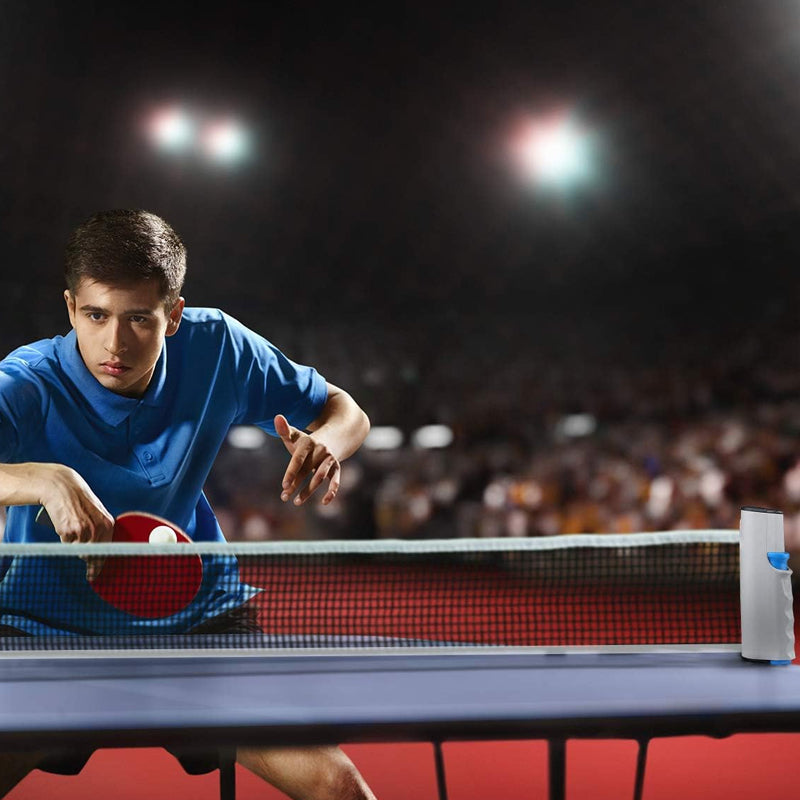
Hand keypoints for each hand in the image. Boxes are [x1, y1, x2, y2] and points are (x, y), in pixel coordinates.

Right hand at [37, 465, 114, 579]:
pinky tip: (65, 526)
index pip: (108, 549)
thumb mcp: (95, 513)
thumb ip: (100, 529)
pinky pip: (66, 543)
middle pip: (93, 555)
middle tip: (90, 576)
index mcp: (108, 523)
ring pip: (79, 550)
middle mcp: (97, 528)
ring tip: (73, 531)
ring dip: (75, 546)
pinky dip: (65, 538)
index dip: (103, 564)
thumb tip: (100, 551)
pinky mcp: (68, 531)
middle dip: (91, 565)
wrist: (62, 487)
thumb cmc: (79, 501)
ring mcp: (83, 530)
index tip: (98, 576)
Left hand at [275, 414, 340, 505]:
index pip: (298, 459)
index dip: (292, 472)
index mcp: (308, 443)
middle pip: (307, 470)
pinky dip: (332, 492)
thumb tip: (276, 416)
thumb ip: (284, 430)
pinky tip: (324, 502)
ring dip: (309, 491)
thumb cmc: (307, 442)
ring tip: (296, 502)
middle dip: (296, 485)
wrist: (333, 438)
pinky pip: (335, 481)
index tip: (284, 485)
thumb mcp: (295, 436)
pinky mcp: (336, 468)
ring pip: (320, 477)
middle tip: (284, 497)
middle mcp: (321, 451)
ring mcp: (330, 460)